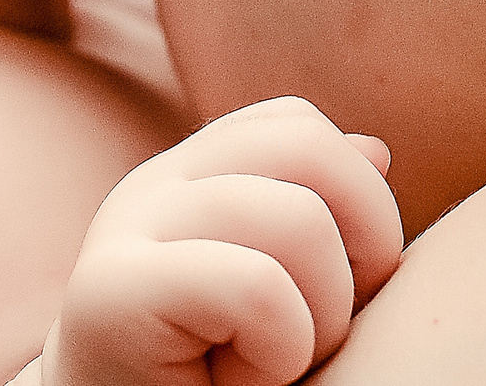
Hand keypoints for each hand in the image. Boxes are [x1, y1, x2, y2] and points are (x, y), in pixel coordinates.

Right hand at [33, 96, 402, 385]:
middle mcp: (154, 184)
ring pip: (299, 220)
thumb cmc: (210, 378)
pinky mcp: (110, 289)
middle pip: (310, 146)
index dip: (360, 201)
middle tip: (324, 325)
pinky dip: (280, 349)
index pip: (299, 125)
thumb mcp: (289, 291)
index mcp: (193, 176)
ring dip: (322, 315)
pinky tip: (239, 378)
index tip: (345, 288)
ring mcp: (125, 226)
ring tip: (273, 359)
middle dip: (365, 238)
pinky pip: (258, 288)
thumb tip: (374, 151)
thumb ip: (321, 217)